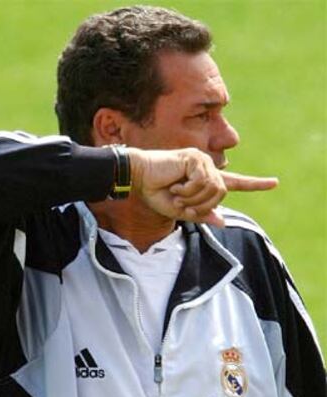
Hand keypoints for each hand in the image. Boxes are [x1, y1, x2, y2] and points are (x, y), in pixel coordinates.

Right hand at [128, 147, 277, 226]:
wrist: (140, 179)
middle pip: (221, 194)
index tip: (274, 183)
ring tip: (176, 192)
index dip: (255, 185)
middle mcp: (208, 169)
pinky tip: (175, 184)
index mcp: (206, 181)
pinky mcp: (195, 158)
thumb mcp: (180, 210)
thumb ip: (201, 215)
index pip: (235, 183)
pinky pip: (202, 182)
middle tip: (181, 203)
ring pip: (213, 189)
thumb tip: (223, 220)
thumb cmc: (156, 194)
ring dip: (192, 198)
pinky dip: (188, 189)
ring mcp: (203, 161)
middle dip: (201, 205)